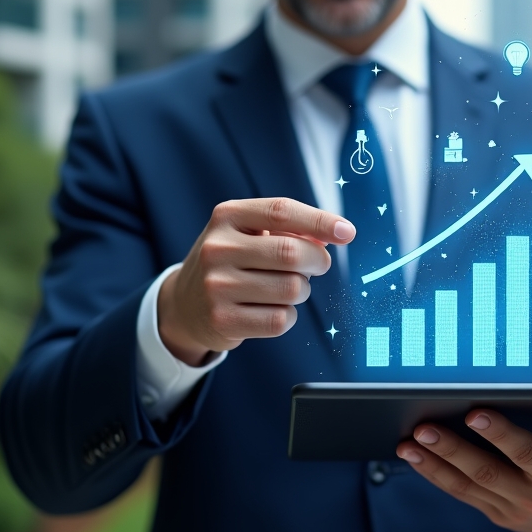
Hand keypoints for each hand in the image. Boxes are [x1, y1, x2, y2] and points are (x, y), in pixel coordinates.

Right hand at [158, 198, 354, 365]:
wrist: (184, 304)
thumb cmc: (232, 261)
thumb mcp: (249, 233)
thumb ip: (289, 230)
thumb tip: (334, 235)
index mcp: (227, 216)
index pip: (281, 211)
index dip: (320, 221)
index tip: (348, 232)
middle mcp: (217, 248)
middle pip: (291, 252)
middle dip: (317, 261)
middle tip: (317, 266)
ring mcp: (216, 285)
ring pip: (292, 288)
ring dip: (302, 290)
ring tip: (286, 287)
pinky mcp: (222, 320)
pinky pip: (281, 319)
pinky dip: (288, 315)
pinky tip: (273, 309)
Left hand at [396, 408, 531, 531]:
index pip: (525, 453)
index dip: (501, 435)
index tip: (475, 412)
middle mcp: (531, 498)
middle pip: (486, 472)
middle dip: (452, 449)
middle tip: (423, 427)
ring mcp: (508, 509)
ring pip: (465, 486)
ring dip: (433, 463)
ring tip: (407, 442)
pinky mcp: (492, 512)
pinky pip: (458, 493)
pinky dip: (433, 474)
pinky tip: (411, 455)